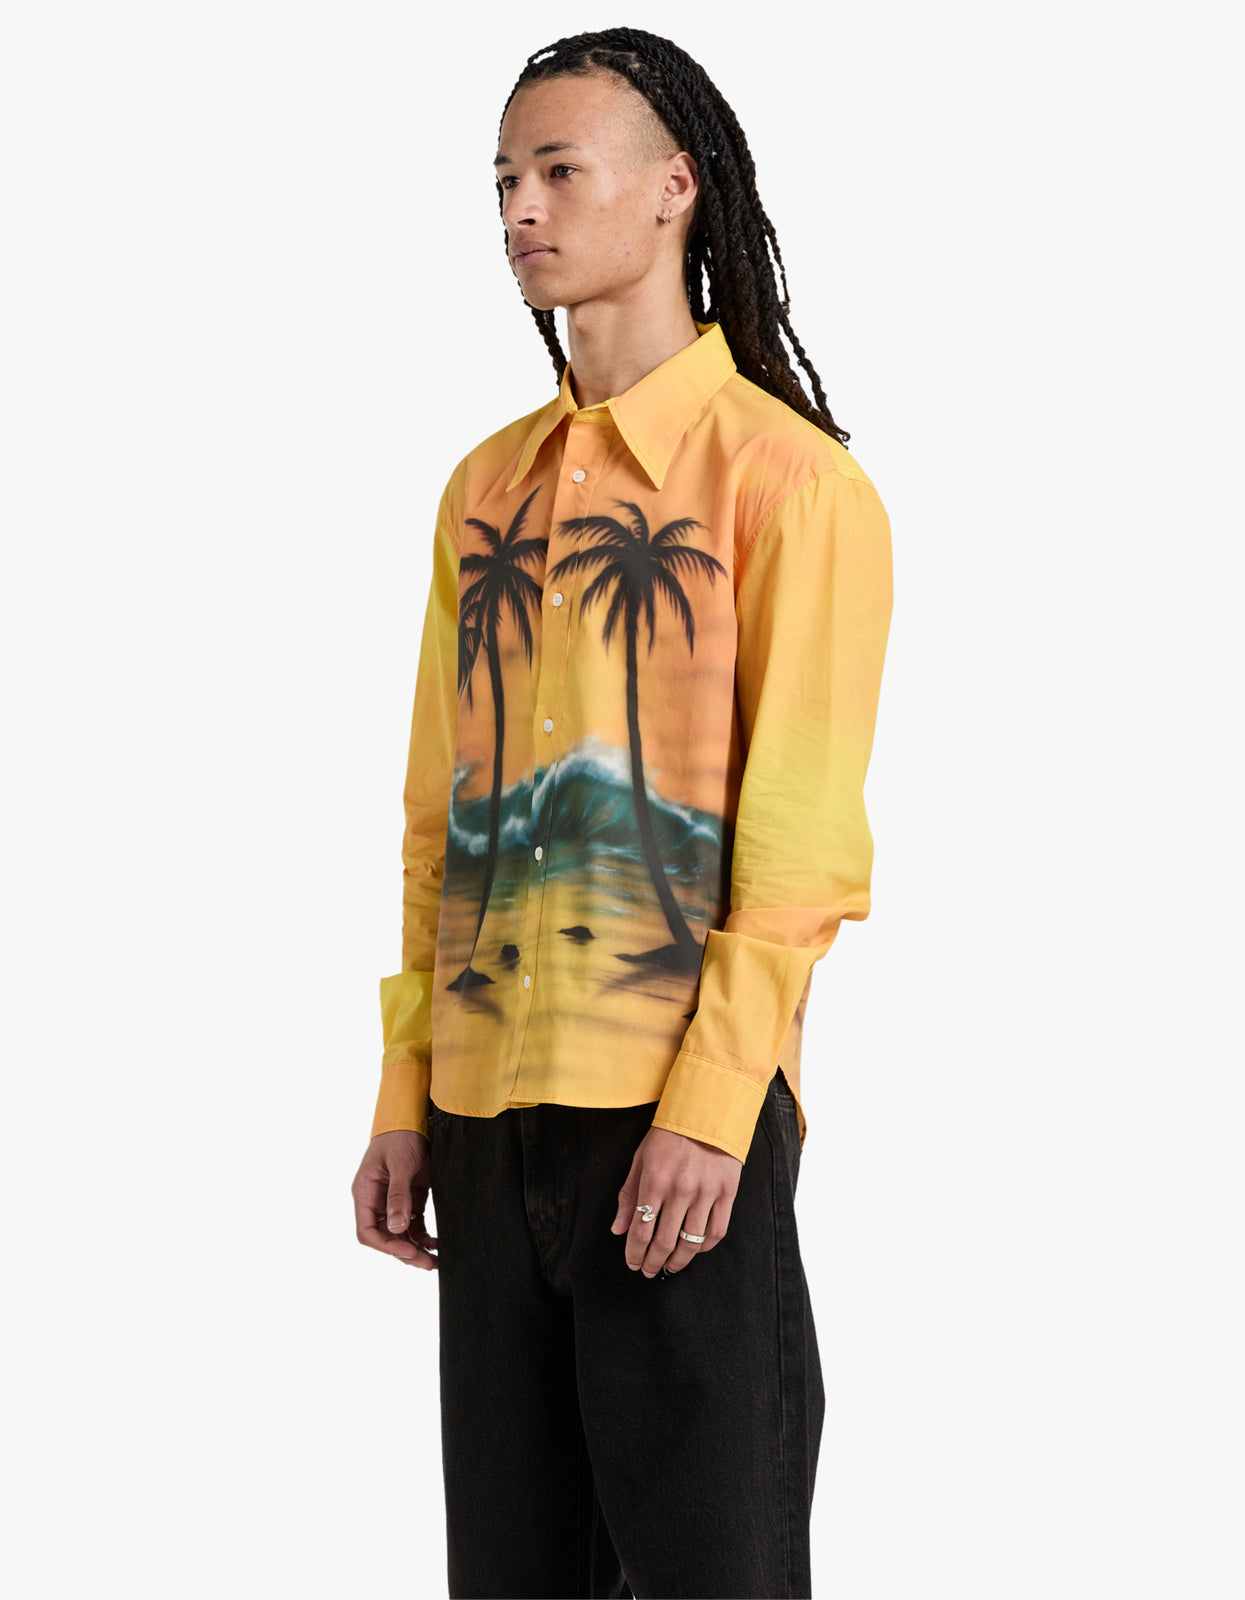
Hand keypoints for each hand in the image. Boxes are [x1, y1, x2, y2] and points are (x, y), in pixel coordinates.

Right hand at [352, 1130, 438, 1269]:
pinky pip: (414, 1224)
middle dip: (404, 1253)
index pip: (367, 1231)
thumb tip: (397, 1228)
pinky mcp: (410, 1197)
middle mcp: (376, 1200)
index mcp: (365, 1192)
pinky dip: (423, 1236)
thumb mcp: (400, 1164)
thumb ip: (398, 1195)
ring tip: (435, 1261)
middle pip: (385, 1237)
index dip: (385, 1246)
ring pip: (400, 1234)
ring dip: (415, 1249)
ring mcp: (393, 1200)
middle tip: (427, 1264)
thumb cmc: (401, 1135)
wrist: (414, 1115)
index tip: (407, 1252)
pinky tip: (436, 1244)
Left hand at [609, 1126, 741, 1276]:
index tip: (633, 1264)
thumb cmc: (669, 1135)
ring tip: (670, 1267)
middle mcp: (680, 1190)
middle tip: (649, 1271)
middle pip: (664, 1242)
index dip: (634, 1253)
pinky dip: (704, 1248)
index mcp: (655, 1181)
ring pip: (690, 1242)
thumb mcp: (640, 1159)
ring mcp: (706, 1193)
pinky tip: (694, 1250)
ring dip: (678, 1262)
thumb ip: (628, 1195)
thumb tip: (617, 1229)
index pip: (641, 1230)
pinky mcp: (727, 1193)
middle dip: (653, 1262)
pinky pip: (716, 1231)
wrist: (707, 1112)